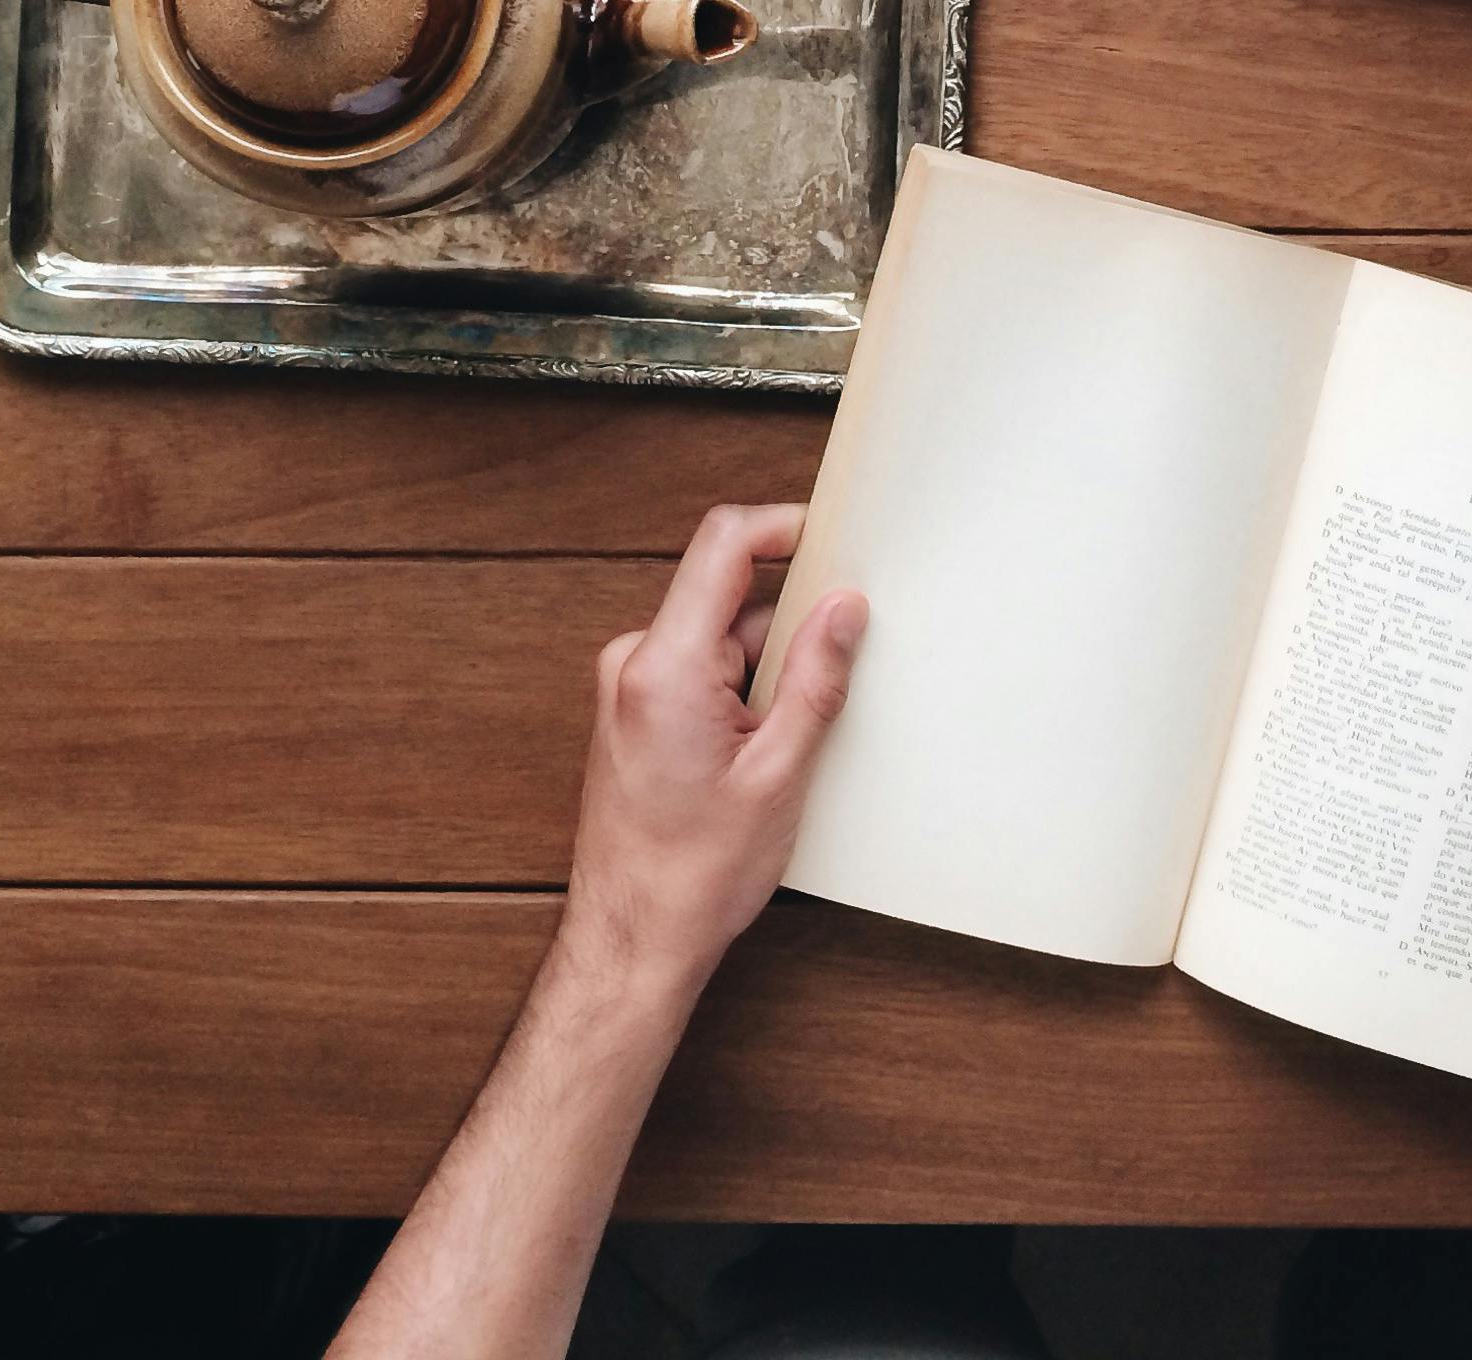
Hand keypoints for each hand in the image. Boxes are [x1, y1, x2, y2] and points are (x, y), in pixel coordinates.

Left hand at [564, 503, 866, 1005]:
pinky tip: (760, 752)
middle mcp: (633, 664)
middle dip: (790, 627)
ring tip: (785, 745)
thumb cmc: (693, 877)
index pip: (724, 544)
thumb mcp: (780, 773)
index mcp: (663, 667)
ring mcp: (627, 687)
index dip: (784, 527)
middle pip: (730, 596)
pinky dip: (740, 691)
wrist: (631, 944)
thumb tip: (844, 606)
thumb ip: (815, 676)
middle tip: (832, 676)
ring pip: (721, 637)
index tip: (832, 536)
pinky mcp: (634, 710)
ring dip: (765, 670)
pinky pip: (701, 667)